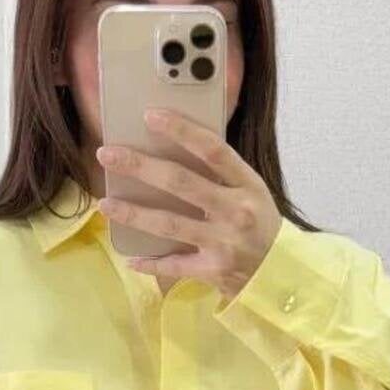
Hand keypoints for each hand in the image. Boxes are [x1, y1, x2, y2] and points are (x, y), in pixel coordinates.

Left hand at [95, 108, 281, 299]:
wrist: (283, 273)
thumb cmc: (261, 227)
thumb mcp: (252, 193)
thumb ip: (221, 175)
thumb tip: (173, 149)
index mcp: (248, 185)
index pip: (213, 149)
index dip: (181, 130)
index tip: (150, 116)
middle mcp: (236, 211)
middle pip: (181, 182)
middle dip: (140, 166)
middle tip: (108, 155)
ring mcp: (224, 243)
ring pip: (169, 224)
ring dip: (133, 214)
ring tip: (106, 203)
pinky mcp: (214, 271)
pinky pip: (174, 265)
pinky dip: (150, 263)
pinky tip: (130, 257)